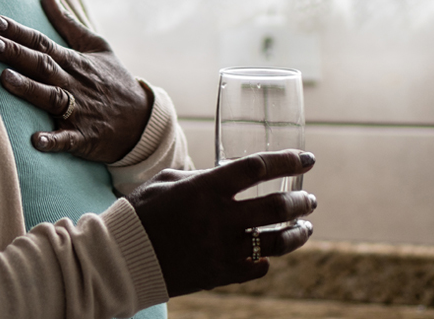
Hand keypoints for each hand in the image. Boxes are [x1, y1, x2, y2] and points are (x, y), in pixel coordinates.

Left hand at [0, 0, 153, 163]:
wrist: (142, 119)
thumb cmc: (114, 80)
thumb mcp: (95, 46)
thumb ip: (66, 22)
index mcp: (74, 61)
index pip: (42, 42)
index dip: (17, 32)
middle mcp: (74, 83)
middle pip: (42, 65)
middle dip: (15, 54)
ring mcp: (80, 110)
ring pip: (51, 97)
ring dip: (29, 89)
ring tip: (5, 79)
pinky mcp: (84, 137)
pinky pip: (67, 139)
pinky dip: (53, 140)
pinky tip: (36, 140)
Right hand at [126, 150, 316, 296]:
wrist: (122, 257)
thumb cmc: (141, 213)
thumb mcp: (168, 181)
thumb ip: (201, 176)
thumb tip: (224, 174)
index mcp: (207, 188)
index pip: (258, 168)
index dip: (288, 161)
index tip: (308, 158)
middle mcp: (220, 218)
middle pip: (278, 207)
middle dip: (302, 201)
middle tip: (310, 199)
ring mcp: (223, 248)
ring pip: (276, 241)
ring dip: (298, 233)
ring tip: (306, 227)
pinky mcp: (220, 274)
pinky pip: (257, 268)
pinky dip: (266, 260)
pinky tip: (270, 254)